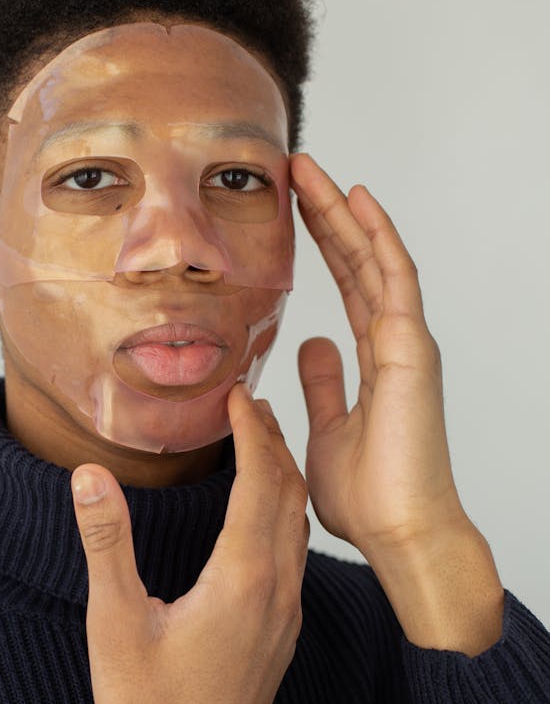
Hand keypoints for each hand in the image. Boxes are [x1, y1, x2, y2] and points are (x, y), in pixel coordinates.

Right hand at [71, 385, 308, 703]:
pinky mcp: (280, 637)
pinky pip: (296, 557)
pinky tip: (263, 519)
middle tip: (252, 403)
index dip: (252, 431)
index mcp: (241, 580)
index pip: (259, 482)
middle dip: (274, 443)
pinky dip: (284, 517)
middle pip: (289, 496)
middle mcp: (276, 592)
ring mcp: (285, 616)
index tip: (239, 393)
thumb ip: (107, 544)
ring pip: (298, 528)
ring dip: (283, 479)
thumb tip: (91, 477)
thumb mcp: (115, 623)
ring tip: (261, 446)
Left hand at [290, 153, 502, 653]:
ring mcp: (406, 344)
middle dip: (327, 214)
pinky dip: (378, 238)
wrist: (399, 533)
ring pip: (376, 259)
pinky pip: (395, 281)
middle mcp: (393, 343)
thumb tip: (313, 346)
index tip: (291, 209)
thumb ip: (322, 385)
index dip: (323, 243)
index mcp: (374, 359)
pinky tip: (358, 202)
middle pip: (359, 262)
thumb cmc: (369, 495)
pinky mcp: (411, 351)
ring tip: (311, 171)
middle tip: (295, 171)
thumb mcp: (327, 428)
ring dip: (344, 213)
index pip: (348, 285)